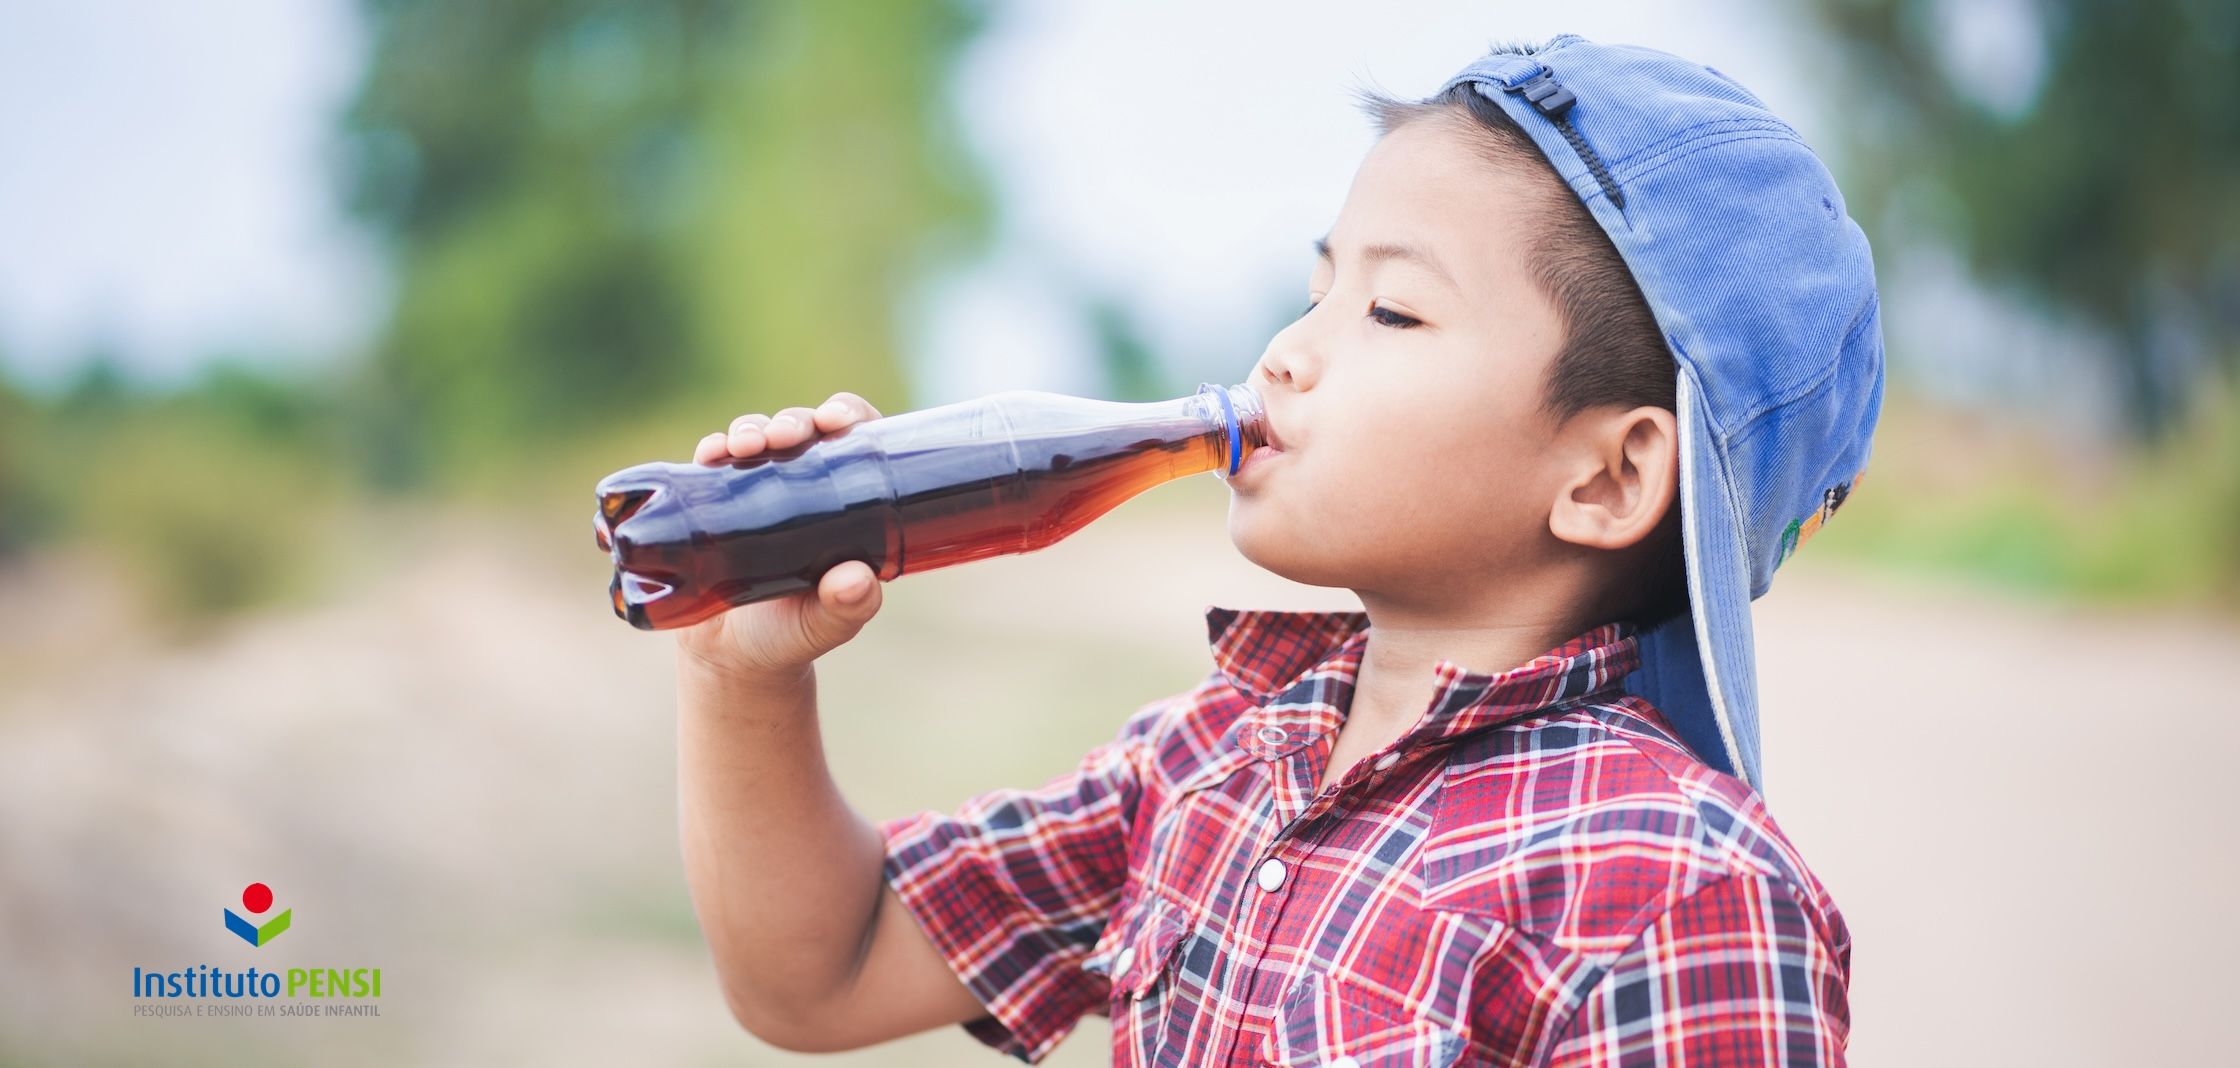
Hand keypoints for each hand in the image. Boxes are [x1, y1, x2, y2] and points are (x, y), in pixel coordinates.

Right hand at [674, 391, 886, 681]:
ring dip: (752, 429)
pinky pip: (713, 462)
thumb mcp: (824, 627)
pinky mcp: (714, 500)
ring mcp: (756, 490)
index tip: (837, 420)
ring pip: (758, 438)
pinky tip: (709, 454)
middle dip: (794, 421)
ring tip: (745, 445)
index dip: (849, 417)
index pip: (855, 442)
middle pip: (804, 431)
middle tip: (786, 436)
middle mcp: (804, 487)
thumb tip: (859, 581)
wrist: (730, 658)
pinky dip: (711, 449)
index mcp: (844, 505)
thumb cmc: (790, 638)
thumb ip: (847, 609)